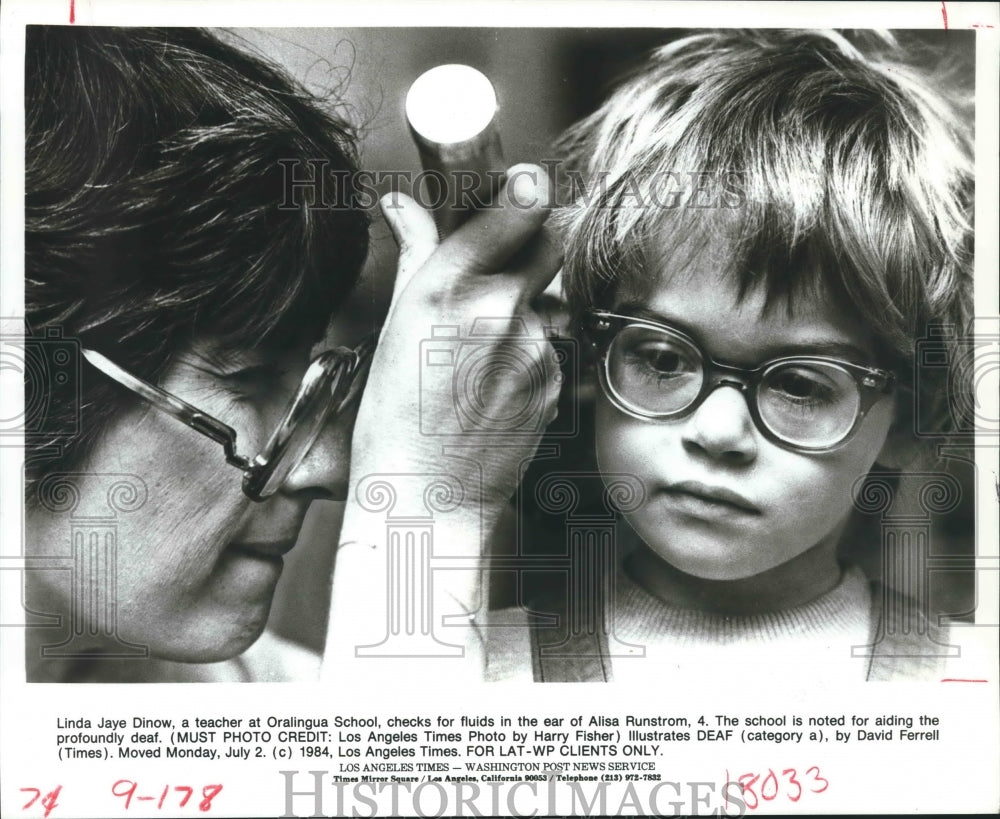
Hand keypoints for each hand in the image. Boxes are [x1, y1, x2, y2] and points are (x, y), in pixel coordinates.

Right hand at [323, 165, 561, 680]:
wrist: (425, 496)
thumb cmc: (395, 417)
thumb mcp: (395, 326)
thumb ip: (417, 255)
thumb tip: (404, 206)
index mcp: (447, 288)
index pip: (517, 208)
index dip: (528, 190)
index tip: (527, 183)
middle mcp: (497, 310)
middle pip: (554, 239)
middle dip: (538, 236)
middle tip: (513, 253)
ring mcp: (532, 348)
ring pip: (547, 297)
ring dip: (524, 304)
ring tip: (481, 350)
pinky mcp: (553, 380)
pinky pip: (548, 344)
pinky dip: (527, 350)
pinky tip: (493, 382)